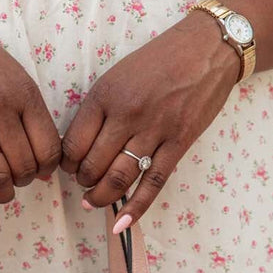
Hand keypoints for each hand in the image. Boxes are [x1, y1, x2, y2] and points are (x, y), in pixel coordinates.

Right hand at [0, 0, 60, 219]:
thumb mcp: (15, 78)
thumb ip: (31, 118)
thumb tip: (46, 169)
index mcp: (24, 93)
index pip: (48, 147)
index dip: (47, 169)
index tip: (39, 173)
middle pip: (23, 164)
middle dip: (23, 181)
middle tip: (15, 182)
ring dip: (3, 192)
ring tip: (2, 194)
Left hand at [60, 9, 240, 230]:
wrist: (206, 49)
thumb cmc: (159, 61)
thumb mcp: (118, 75)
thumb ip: (98, 108)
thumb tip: (78, 145)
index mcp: (105, 95)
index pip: (73, 142)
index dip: (66, 163)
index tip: (68, 167)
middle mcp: (127, 114)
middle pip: (93, 164)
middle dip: (83, 181)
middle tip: (82, 184)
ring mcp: (155, 130)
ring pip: (119, 177)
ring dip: (101, 196)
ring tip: (93, 201)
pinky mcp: (179, 143)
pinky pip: (153, 183)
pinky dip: (135, 207)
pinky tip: (120, 224)